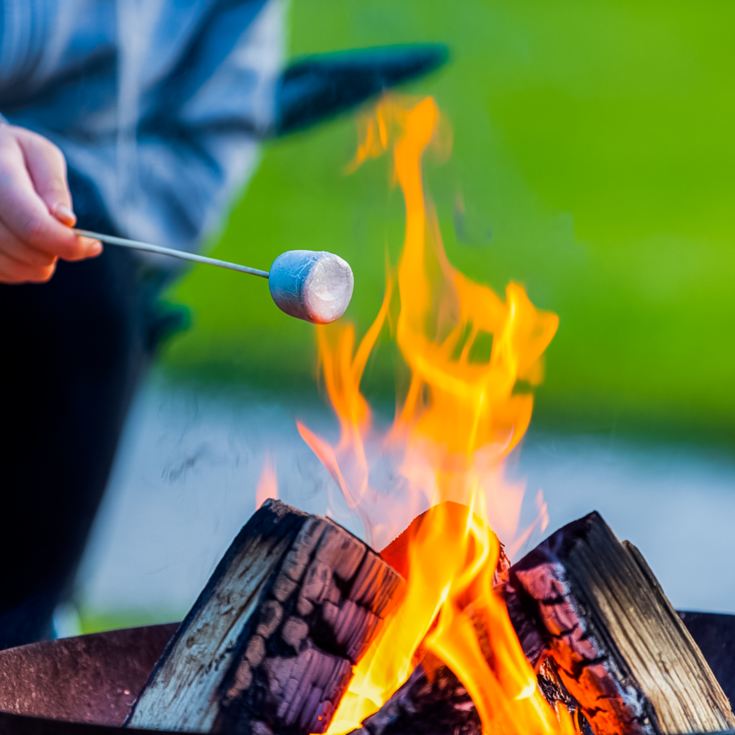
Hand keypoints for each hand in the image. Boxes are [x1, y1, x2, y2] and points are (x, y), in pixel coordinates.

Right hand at [0, 123, 101, 283]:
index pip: (35, 227)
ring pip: (24, 269)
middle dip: (58, 246)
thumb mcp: (39, 155)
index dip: (70, 243)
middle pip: (32, 252)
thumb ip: (53, 186)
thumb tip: (66, 221)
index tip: (94, 245)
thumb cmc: (14, 155)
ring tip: (38, 230)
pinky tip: (23, 241)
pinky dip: (26, 264)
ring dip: (43, 258)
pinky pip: (12, 275)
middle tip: (60, 226)